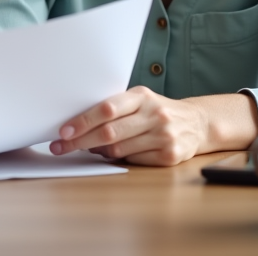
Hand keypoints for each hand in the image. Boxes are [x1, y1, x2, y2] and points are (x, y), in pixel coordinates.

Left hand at [49, 86, 211, 166]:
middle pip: (109, 132)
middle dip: (80, 141)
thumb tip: (78, 125)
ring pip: (119, 149)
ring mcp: (163, 136)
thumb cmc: (157, 111)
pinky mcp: (170, 156)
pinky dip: (119, 159)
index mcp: (142, 96)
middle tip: (61, 147)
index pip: (107, 108)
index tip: (64, 131)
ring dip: (99, 151)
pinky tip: (114, 154)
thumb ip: (114, 108)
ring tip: (88, 147)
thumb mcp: (139, 100)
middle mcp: (154, 114)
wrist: (197, 123)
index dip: (83, 121)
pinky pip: (134, 161)